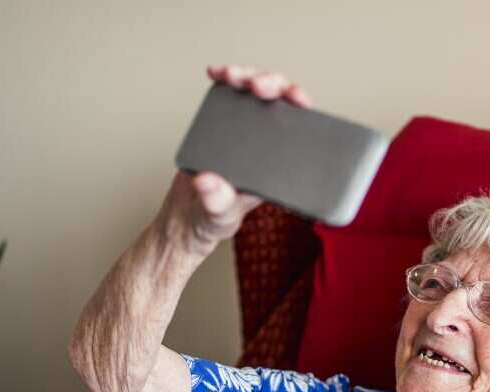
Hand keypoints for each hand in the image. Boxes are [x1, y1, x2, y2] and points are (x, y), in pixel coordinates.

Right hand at [152, 64, 314, 253]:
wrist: (188, 217)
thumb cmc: (215, 218)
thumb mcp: (219, 215)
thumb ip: (217, 201)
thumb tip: (208, 181)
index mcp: (279, 162)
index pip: (301, 125)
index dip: (301, 105)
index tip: (295, 96)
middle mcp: (267, 142)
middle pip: (279, 100)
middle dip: (270, 83)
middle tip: (254, 85)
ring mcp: (245, 131)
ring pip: (255, 92)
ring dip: (246, 76)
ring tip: (230, 74)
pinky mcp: (224, 125)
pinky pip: (230, 97)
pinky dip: (225, 81)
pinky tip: (216, 74)